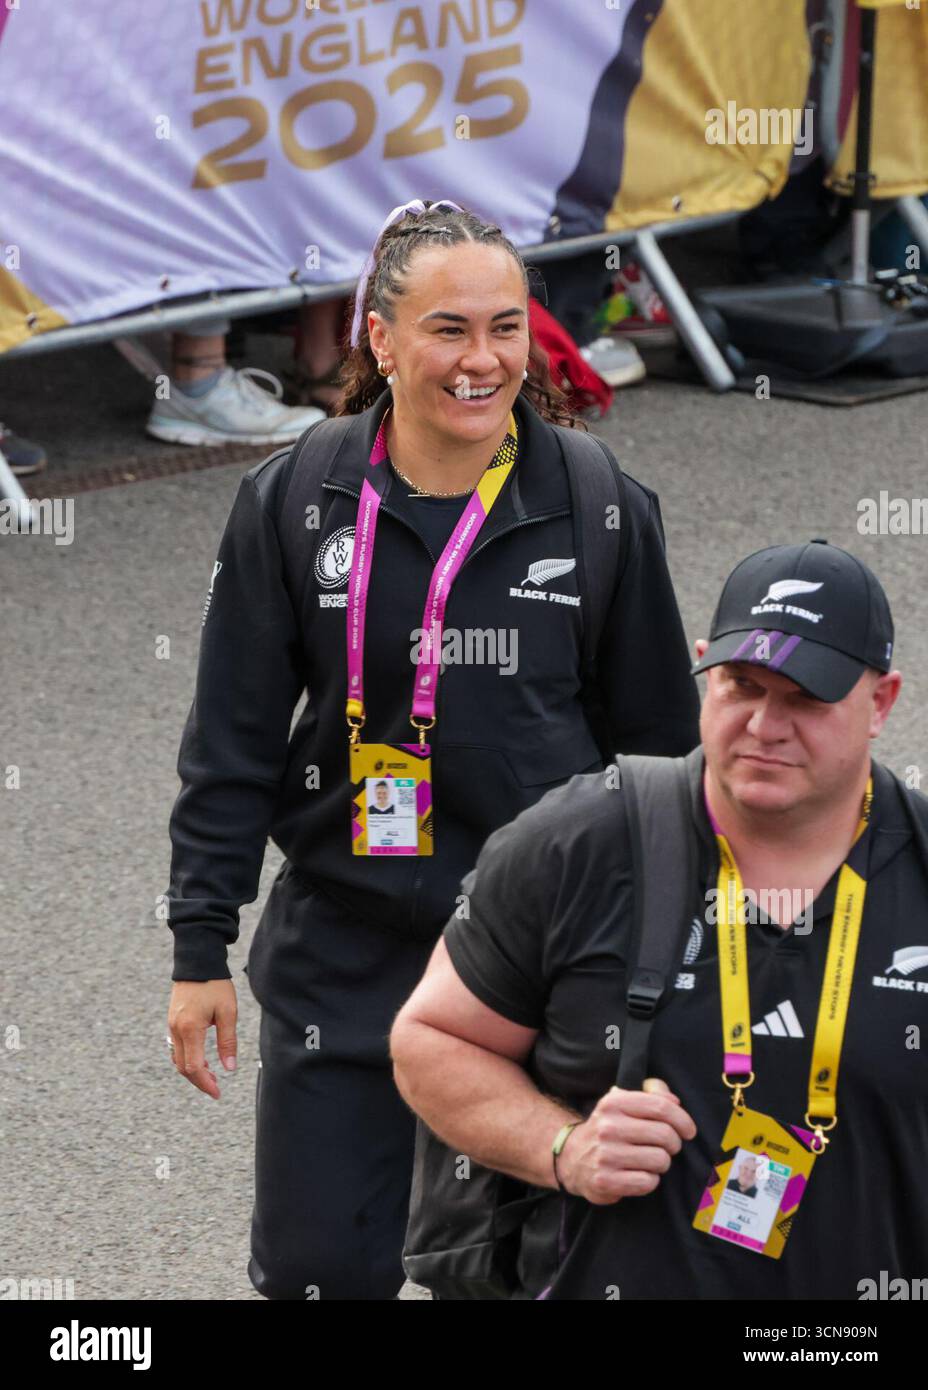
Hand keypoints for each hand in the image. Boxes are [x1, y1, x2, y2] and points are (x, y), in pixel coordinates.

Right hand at [167, 979, 237, 1098]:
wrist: (197, 962)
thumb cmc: (215, 985)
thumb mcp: (228, 1012)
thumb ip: (228, 1041)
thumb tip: (229, 1067)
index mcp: (190, 1029)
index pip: (194, 1067)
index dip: (205, 1083)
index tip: (217, 1093)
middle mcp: (177, 1029)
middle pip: (183, 1067)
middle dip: (199, 1081)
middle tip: (216, 1088)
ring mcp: (172, 1025)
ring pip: (178, 1059)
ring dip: (193, 1071)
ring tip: (211, 1075)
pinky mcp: (172, 1021)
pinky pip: (177, 1047)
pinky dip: (187, 1058)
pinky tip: (202, 1059)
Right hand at [555, 1077, 696, 1204]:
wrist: (572, 1158)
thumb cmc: (609, 1128)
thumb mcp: (623, 1101)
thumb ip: (652, 1094)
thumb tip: (675, 1101)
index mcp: (614, 1102)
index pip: (661, 1107)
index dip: (683, 1120)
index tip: (689, 1131)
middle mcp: (608, 1126)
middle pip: (665, 1135)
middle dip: (674, 1144)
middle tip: (668, 1147)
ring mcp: (605, 1155)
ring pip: (660, 1160)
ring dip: (662, 1163)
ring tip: (650, 1161)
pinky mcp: (605, 1181)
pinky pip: (647, 1182)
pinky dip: (649, 1181)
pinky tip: (638, 1175)